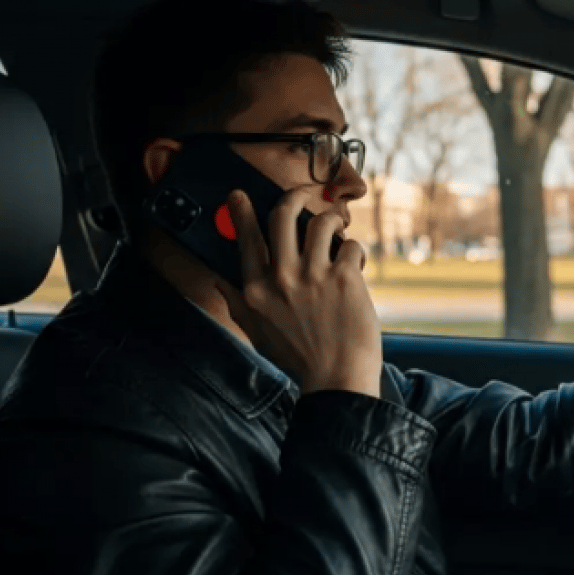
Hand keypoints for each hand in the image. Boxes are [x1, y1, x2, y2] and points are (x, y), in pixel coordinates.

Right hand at [215, 188, 381, 398]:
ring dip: (331, 220)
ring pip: (322, 223)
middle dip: (293, 198)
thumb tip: (219, 280)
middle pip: (282, 215)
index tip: (239, 195)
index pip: (245, 240)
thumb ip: (237, 303)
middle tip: (301, 197)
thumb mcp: (256, 333)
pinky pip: (350, 246)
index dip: (241, 212)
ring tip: (337, 229)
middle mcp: (281, 277)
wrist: (336, 379)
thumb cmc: (298, 359)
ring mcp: (314, 275)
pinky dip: (354, 252)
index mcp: (256, 290)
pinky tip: (355, 265)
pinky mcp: (344, 277)